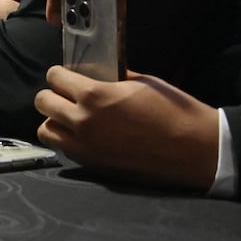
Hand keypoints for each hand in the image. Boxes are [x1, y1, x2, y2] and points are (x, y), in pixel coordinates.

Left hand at [35, 66, 217, 191]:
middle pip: (42, 102)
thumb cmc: (175, 112)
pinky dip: (68, 140)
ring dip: (55, 120)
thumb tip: (94, 75)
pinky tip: (85, 136)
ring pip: (46, 129)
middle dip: (53, 95)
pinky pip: (65, 149)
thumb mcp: (142, 82)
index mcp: (95, 96)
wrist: (198, 151)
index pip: (54, 77)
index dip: (60, 74)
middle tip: (68, 95)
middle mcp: (83, 122)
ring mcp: (85, 147)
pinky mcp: (93, 166)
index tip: (67, 76)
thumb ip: (110, 78)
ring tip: (72, 117)